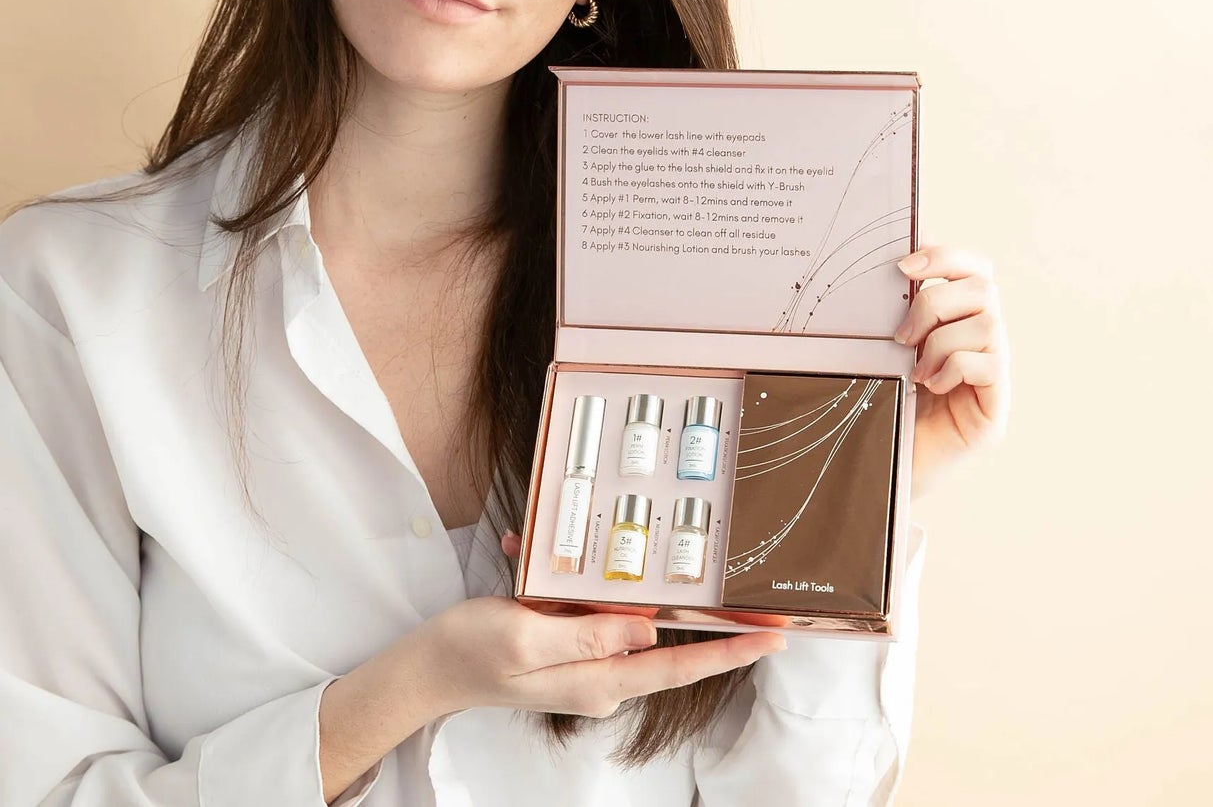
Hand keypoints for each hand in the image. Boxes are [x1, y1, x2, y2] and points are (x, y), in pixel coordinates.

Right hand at [408, 536, 785, 721]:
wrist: (426, 667)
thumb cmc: (471, 653)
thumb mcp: (528, 639)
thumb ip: (591, 635)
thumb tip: (651, 632)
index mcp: (597, 680)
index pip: (679, 666)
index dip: (731, 650)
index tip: (774, 637)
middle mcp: (600, 675)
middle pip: (666, 643)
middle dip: (704, 614)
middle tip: (752, 595)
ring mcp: (584, 660)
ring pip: (627, 615)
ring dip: (620, 579)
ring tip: (613, 545)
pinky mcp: (567, 642)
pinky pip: (588, 607)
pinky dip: (569, 578)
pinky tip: (532, 552)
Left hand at [894, 245, 1010, 498]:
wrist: (880, 466)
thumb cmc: (885, 402)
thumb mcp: (887, 347)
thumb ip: (900, 310)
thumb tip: (895, 264)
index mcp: (962, 320)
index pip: (975, 269)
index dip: (946, 256)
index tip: (904, 266)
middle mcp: (986, 342)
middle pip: (984, 288)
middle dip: (936, 303)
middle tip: (902, 336)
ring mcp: (996, 374)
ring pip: (987, 325)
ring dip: (942, 342)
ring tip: (916, 368)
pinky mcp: (996, 407)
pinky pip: (989, 365)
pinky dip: (954, 368)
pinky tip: (932, 386)